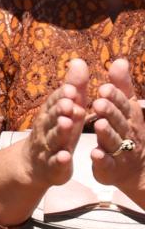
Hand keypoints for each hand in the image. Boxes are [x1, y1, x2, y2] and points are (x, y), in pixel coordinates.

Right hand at [23, 59, 86, 187]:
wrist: (33, 165)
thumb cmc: (56, 132)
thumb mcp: (65, 110)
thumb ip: (73, 87)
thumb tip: (79, 61)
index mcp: (51, 114)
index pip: (55, 102)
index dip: (62, 96)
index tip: (71, 89)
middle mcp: (46, 129)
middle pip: (52, 118)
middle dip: (59, 111)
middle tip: (69, 103)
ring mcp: (48, 148)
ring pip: (53, 139)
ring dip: (59, 131)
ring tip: (67, 124)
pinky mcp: (52, 167)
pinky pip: (55, 164)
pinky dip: (59, 160)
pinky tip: (64, 157)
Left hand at [89, 58, 144, 200]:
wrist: (135, 168)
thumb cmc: (128, 131)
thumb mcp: (127, 108)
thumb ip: (122, 87)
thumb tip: (120, 60)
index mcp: (128, 117)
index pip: (123, 105)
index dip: (115, 97)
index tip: (104, 88)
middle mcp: (127, 133)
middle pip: (118, 122)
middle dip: (110, 112)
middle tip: (98, 103)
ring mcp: (119, 151)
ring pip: (113, 141)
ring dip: (106, 132)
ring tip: (97, 123)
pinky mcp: (110, 168)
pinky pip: (107, 163)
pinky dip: (101, 158)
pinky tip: (94, 154)